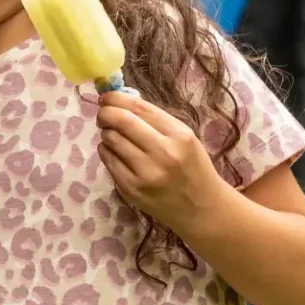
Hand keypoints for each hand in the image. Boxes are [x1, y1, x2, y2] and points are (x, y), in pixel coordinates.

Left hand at [95, 91, 230, 230]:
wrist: (200, 207)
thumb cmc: (192, 167)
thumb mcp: (184, 138)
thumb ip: (156, 121)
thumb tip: (121, 102)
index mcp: (179, 136)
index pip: (140, 108)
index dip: (117, 98)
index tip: (107, 97)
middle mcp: (163, 153)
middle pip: (121, 121)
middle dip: (106, 113)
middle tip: (103, 114)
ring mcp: (145, 173)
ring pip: (110, 140)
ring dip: (107, 133)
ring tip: (113, 135)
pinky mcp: (131, 189)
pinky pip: (108, 160)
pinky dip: (107, 150)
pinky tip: (115, 151)